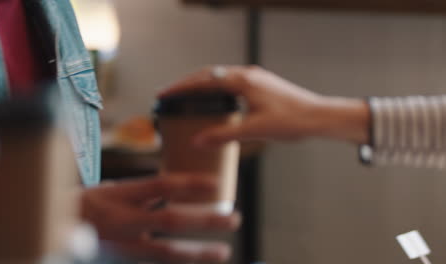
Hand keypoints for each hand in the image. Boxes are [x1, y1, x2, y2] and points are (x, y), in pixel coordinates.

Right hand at [81, 177, 240, 262]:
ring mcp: (123, 245)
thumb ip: (143, 191)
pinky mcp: (123, 260)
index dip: (191, 184)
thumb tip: (175, 189)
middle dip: (205, 220)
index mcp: (119, 194)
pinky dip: (178, 262)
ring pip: (166, 252)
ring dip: (198, 253)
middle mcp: (123, 220)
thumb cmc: (86, 204)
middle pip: (171, 220)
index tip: (218, 184)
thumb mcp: (112, 189)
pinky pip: (156, 262)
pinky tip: (196, 261)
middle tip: (234, 219)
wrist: (53, 227)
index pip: (161, 186)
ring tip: (223, 252)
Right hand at [159, 65, 369, 144]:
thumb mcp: (255, 130)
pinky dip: (216, 89)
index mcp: (244, 81)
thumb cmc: (292, 121)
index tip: (165, 94)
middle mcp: (248, 75)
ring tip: (187, 98)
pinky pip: (232, 83)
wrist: (320, 117)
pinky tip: (214, 103)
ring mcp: (255, 78)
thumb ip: (224, 135)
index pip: (204, 79)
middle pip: (210, 74)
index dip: (182, 87)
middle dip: (188, 84)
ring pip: (221, 77)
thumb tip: (198, 141)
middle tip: (171, 95)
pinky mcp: (261, 85)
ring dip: (202, 85)